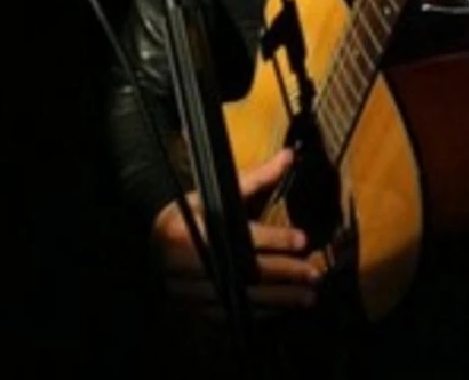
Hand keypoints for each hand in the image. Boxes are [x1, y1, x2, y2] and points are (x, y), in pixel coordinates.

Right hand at [152, 148, 320, 314]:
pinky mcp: (195, 305)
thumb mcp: (219, 190)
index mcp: (200, 227)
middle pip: (247, 271)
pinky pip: (232, 314)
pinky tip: (282, 310)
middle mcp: (195, 260)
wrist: (153, 239)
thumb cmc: (193, 210)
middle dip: (285, 273)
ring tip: (308, 296)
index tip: (304, 240)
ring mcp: (193, 288)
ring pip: (242, 297)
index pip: (245, 236)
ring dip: (279, 299)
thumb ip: (257, 177)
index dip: (276, 240)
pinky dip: (259, 314)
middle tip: (315, 273)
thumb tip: (290, 155)